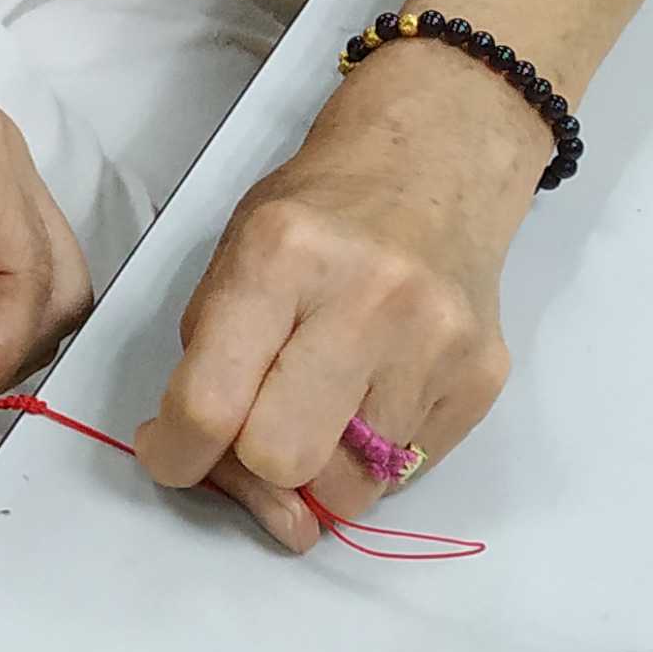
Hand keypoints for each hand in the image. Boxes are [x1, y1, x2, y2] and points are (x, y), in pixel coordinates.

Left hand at [133, 49, 538, 551]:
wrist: (434, 163)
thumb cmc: (319, 214)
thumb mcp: (236, 255)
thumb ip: (212, 360)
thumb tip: (207, 468)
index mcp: (282, 259)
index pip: (210, 404)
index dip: (176, 454)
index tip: (170, 454)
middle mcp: (368, 301)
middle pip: (283, 459)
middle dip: (251, 469)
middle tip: (246, 441)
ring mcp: (435, 343)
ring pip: (349, 488)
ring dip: (316, 472)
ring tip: (313, 416)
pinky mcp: (482, 378)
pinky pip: (404, 473)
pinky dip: (370, 460)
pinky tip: (365, 400)